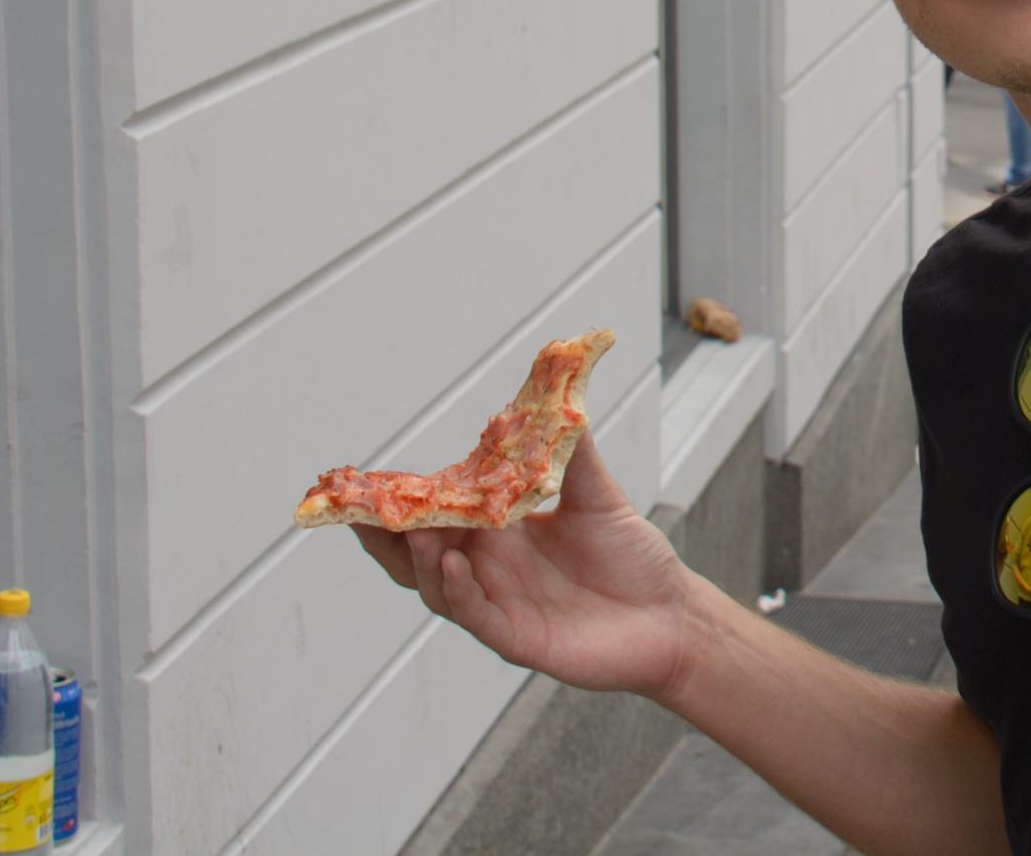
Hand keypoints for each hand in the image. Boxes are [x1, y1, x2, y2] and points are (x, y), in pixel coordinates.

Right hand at [352, 437, 697, 699]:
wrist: (671, 613)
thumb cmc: (633, 556)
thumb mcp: (598, 494)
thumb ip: (572, 449)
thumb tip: (558, 393)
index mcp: (497, 535)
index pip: (434, 517)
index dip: (397, 502)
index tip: (359, 482)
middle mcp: (488, 571)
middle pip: (417, 557)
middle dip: (385, 535)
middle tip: (359, 510)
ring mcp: (499, 606)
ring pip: (438, 587)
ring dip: (422, 560)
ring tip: (418, 531)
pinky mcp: (519, 638)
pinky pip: (478, 617)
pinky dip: (460, 593)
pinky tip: (454, 566)